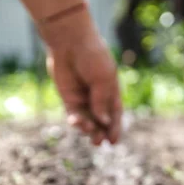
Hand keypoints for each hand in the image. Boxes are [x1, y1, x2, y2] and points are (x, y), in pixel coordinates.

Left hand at [40, 11, 121, 144]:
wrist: (70, 42)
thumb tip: (103, 122)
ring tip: (89, 131)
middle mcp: (98, 98)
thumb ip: (101, 101)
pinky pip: (73, 114)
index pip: (115, 115)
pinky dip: (75, 121)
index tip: (114, 142)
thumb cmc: (92, 56)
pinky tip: (76, 122)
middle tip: (98, 142)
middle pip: (101, 122)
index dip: (115, 129)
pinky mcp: (69, 98)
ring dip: (88, 129)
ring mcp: (83, 99)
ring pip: (87, 121)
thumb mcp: (102, 79)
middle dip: (100, 133)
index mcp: (111, 92)